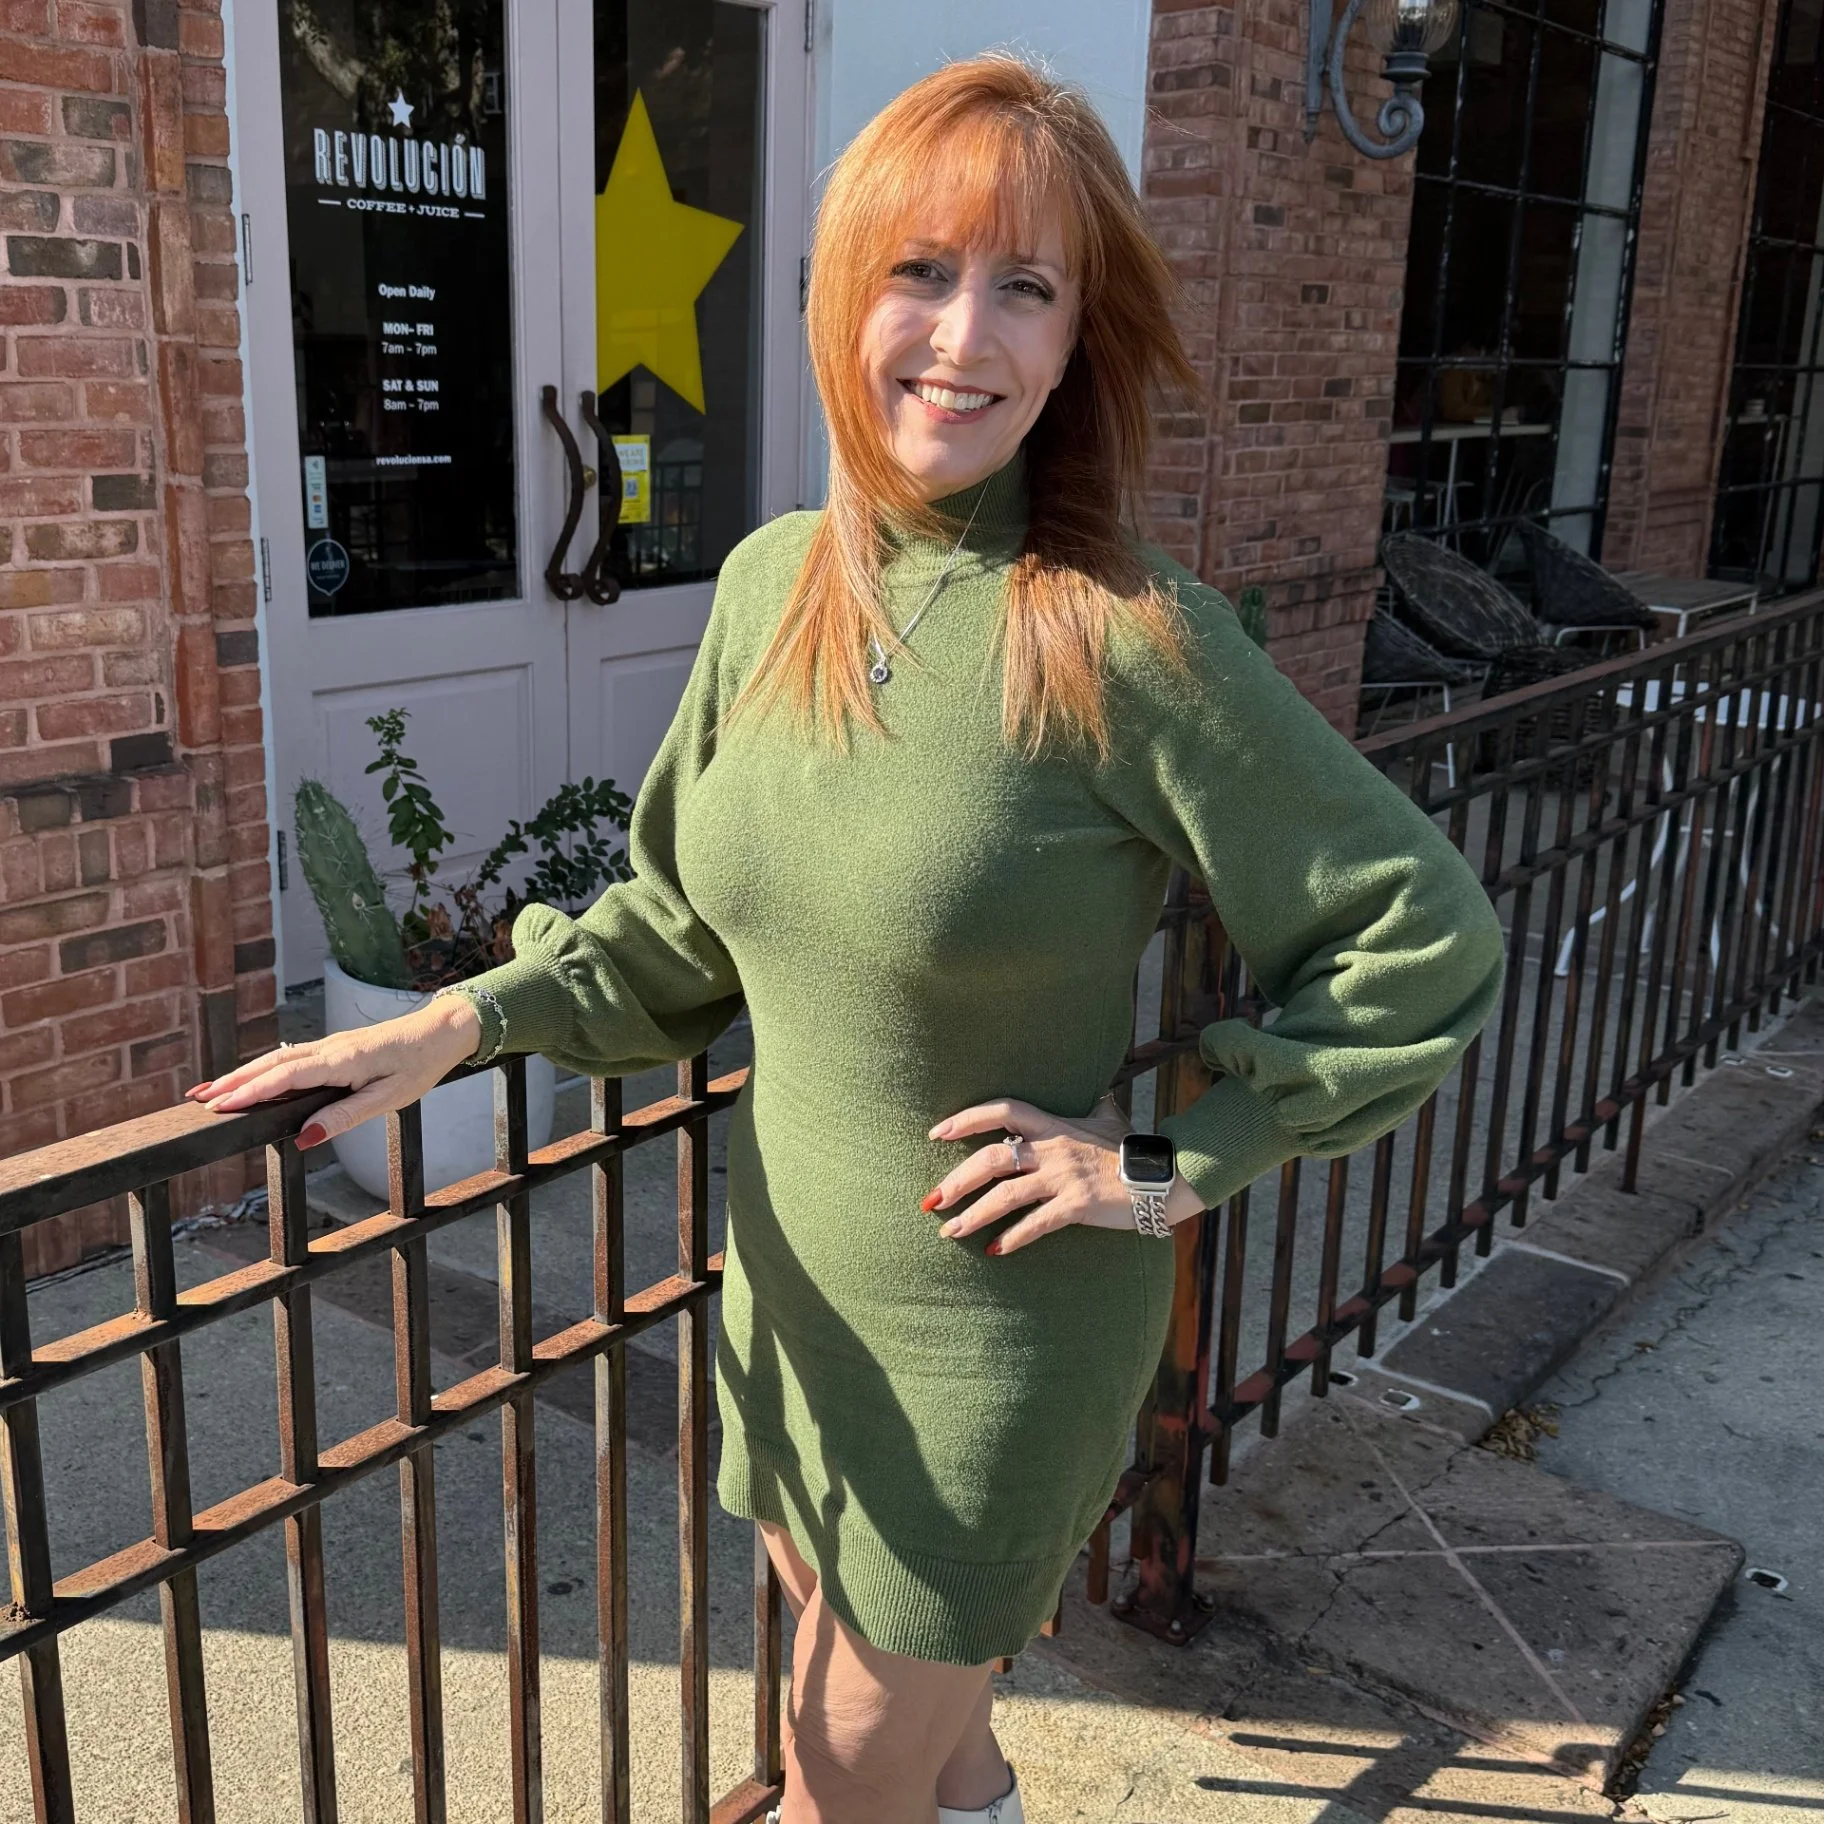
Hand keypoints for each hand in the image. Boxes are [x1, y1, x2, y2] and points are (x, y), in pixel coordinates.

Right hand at [184, 995, 482, 1149]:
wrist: (441, 1031)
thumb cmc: (419, 1065)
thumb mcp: (388, 1098)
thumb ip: (345, 1117)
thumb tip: (305, 1136)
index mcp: (341, 1061)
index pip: (283, 1078)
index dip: (248, 1092)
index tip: (217, 1107)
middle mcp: (329, 1049)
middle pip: (270, 1065)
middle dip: (232, 1083)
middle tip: (197, 1102)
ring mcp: (329, 1046)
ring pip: (277, 1059)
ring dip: (242, 1074)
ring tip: (210, 1092)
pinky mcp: (334, 1049)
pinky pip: (291, 1058)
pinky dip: (264, 1068)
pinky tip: (251, 1078)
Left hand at [921, 1096, 1200, 1255]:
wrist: (1165, 1176)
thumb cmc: (1132, 1149)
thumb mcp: (1108, 1118)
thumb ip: (1092, 1105)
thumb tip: (1095, 1091)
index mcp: (1055, 1124)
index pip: (1003, 1110)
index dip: (967, 1118)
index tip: (936, 1132)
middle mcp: (1054, 1148)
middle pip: (992, 1157)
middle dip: (956, 1180)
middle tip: (930, 1200)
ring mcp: (1065, 1177)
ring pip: (1007, 1193)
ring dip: (973, 1214)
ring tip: (948, 1231)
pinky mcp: (1078, 1206)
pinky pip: (1037, 1223)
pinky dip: (1013, 1237)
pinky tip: (994, 1250)